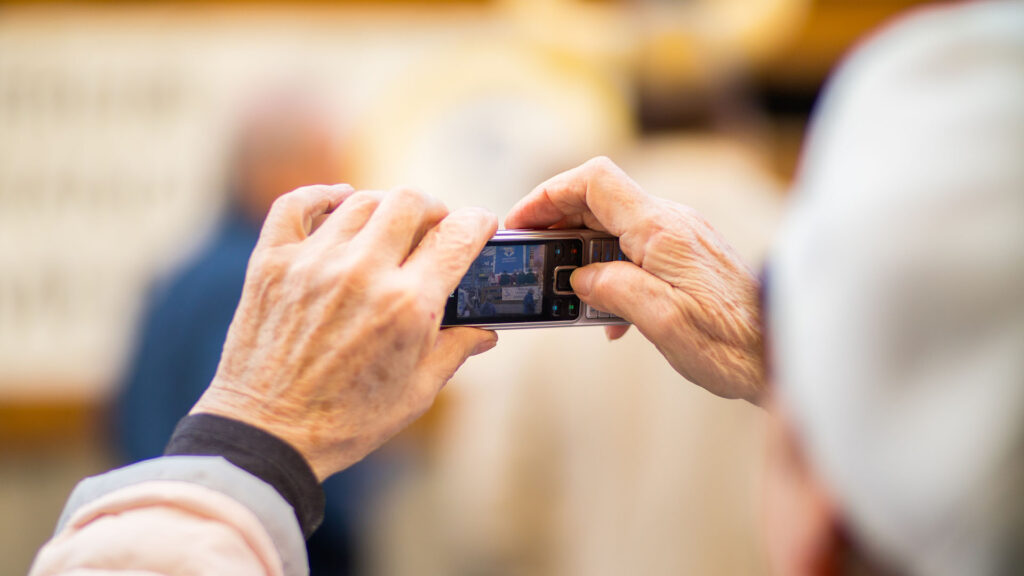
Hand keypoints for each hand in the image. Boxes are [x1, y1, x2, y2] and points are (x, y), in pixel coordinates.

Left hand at [192, 184, 498, 479]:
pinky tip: (338, 201)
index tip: (480, 225)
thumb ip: (455, 350)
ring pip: (361, 201)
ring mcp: (313, 263)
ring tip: (389, 228)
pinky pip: (297, 204)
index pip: (457, 236)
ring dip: (385, 208)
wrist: (267, 436)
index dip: (479, 223)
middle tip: (434, 227)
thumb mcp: (416, 392)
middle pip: (411, 201)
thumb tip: (486, 331)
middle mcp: (362, 273)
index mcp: (408, 306)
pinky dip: (321, 195)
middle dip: (434, 208)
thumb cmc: (346, 422)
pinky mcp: (271, 263)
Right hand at [505, 157, 764, 401]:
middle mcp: (672, 223)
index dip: (549, 193)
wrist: (778, 357)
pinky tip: (606, 313)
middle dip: (557, 222)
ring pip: (614, 225)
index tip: (522, 222)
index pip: (594, 181)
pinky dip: (608, 270)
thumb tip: (580, 278)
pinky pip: (634, 249)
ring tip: (562, 291)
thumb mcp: (664, 323)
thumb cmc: (731, 346)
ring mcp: (680, 239)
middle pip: (599, 199)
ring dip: (581, 252)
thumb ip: (614, 290)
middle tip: (530, 255)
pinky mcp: (686, 259)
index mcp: (662, 230)